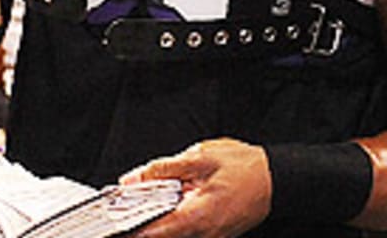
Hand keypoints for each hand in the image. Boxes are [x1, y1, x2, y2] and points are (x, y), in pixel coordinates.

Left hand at [122, 138, 270, 237]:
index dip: (129, 227)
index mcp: (196, 217)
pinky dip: (172, 220)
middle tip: (122, 209)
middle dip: (139, 223)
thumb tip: (132, 179)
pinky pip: (187, 231)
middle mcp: (204, 234)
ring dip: (156, 222)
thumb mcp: (199, 158)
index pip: (153, 232)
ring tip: (141, 204)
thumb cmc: (244, 168)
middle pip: (161, 236)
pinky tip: (166, 203)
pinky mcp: (216, 234)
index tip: (111, 222)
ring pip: (174, 235)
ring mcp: (211, 237)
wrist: (279, 179)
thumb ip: (162, 169)